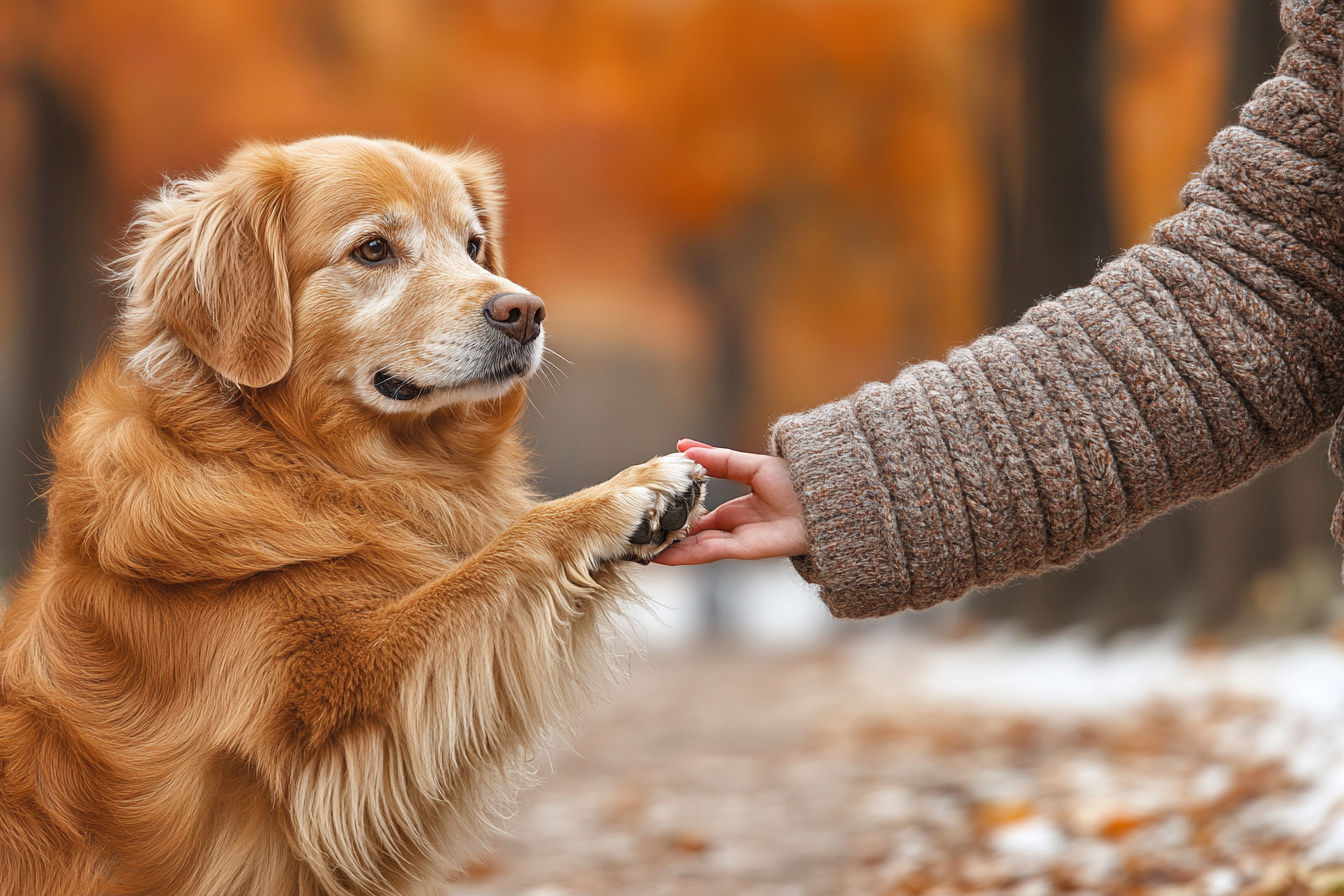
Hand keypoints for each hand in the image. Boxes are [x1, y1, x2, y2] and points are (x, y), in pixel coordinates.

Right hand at [653, 440, 809, 564]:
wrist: (826, 499)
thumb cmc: (797, 480)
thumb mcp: (750, 465)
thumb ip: (717, 460)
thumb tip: (683, 446)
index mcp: (739, 508)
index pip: (700, 515)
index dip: (677, 514)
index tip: (652, 512)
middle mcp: (736, 527)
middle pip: (695, 535)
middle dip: (670, 537)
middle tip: (638, 535)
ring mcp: (740, 539)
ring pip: (697, 546)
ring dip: (671, 549)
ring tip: (641, 550)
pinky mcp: (745, 549)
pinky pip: (710, 552)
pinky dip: (686, 555)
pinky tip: (663, 556)